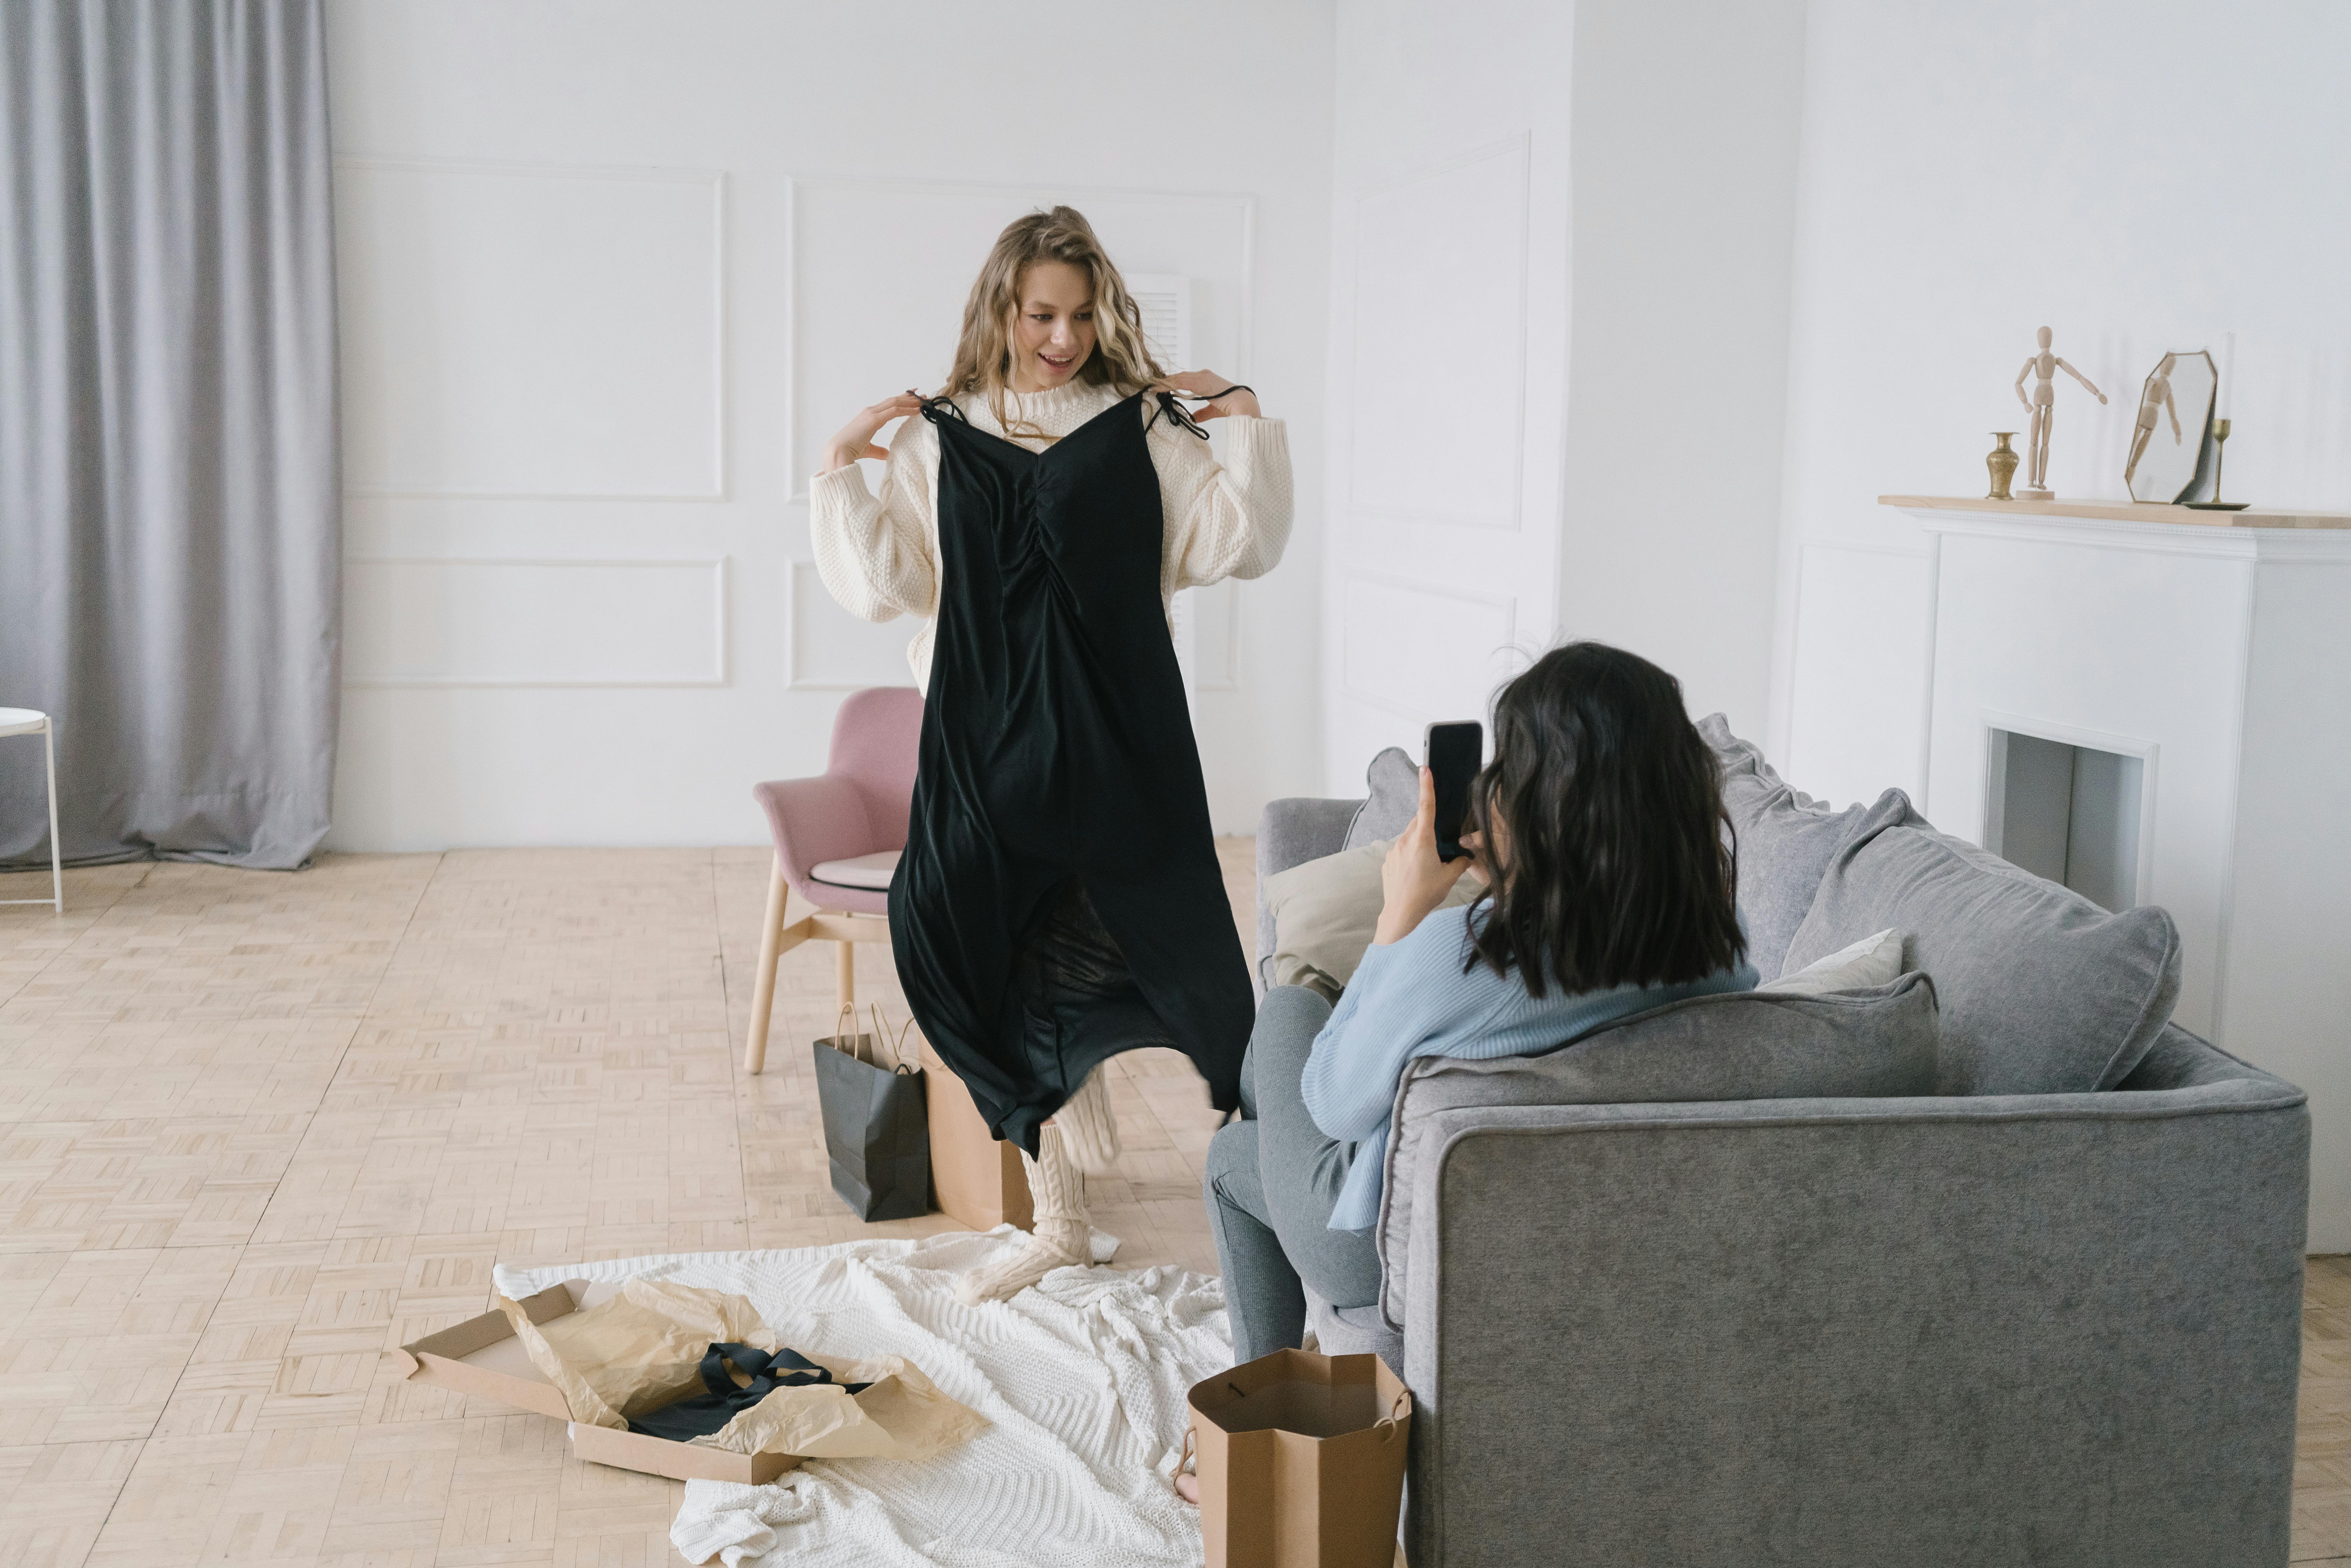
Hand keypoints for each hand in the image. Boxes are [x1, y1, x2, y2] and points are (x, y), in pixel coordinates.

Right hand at [823, 392, 924, 472]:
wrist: (839, 452)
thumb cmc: (850, 451)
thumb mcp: (869, 450)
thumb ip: (878, 451)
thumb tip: (887, 455)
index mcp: (869, 417)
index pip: (888, 405)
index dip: (901, 400)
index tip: (913, 397)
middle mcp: (870, 411)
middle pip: (893, 400)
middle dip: (908, 397)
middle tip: (922, 395)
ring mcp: (872, 413)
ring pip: (895, 403)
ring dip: (910, 401)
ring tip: (924, 401)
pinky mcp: (874, 419)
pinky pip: (894, 411)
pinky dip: (907, 410)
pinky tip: (917, 411)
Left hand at [1152, 369, 1259, 420]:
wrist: (1244, 405)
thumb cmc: (1231, 407)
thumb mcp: (1212, 410)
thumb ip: (1202, 412)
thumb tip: (1193, 418)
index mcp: (1206, 379)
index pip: (1184, 379)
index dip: (1170, 383)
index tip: (1158, 388)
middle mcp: (1204, 375)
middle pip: (1179, 376)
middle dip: (1164, 381)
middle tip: (1149, 385)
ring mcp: (1203, 377)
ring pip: (1178, 378)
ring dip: (1164, 382)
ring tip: (1151, 387)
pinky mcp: (1202, 382)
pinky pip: (1182, 382)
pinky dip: (1170, 385)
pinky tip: (1160, 389)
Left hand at [1373, 767, 1474, 946]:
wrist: (1401, 914)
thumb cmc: (1426, 895)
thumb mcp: (1449, 877)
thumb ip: (1460, 861)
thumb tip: (1466, 855)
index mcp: (1422, 840)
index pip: (1426, 807)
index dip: (1427, 787)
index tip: (1425, 769)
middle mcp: (1405, 841)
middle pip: (1419, 823)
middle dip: (1429, 828)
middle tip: (1440, 846)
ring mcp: (1393, 850)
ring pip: (1410, 837)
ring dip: (1420, 844)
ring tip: (1428, 866)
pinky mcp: (1387, 861)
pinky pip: (1401, 851)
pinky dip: (1410, 856)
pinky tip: (1415, 874)